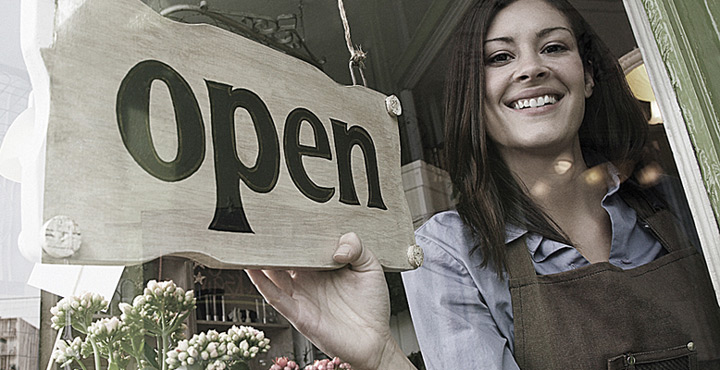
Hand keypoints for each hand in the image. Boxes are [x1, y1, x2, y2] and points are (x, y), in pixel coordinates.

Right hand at [246, 233, 412, 369]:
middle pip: (283, 257)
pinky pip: (275, 296)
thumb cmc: (371, 306)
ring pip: (273, 274)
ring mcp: (301, 296)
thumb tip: (337, 249)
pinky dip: (261, 282)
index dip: (293, 232)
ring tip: (247, 241)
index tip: (283, 214)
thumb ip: (357, 247)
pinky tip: (251, 268)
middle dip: (270, 242)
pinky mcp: (298, 314)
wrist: (374, 340)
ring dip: (259, 259)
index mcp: (322, 267)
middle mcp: (308, 280)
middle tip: (259, 222)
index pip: (302, 246)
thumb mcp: (370, 267)